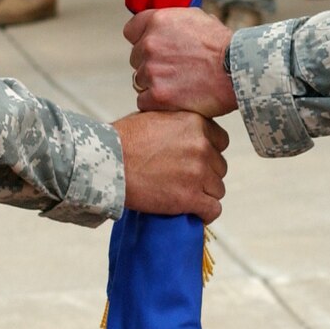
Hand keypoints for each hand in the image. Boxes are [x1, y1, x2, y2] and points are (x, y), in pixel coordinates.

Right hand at [113, 110, 229, 222]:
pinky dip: (205, 213)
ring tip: (185, 195)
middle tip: (185, 179)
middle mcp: (202, 146)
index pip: (221, 141)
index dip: (209, 152)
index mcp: (195, 123)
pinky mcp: (190, 197)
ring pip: (217, 189)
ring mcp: (198, 173)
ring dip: (204, 193)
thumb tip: (187, 131)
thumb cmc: (124, 139)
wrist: (108, 163)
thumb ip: (179, 123)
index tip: (195, 160)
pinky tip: (194, 211)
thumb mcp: (155, 116)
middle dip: (205, 174)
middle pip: (219, 166)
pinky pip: (213, 209)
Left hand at [127, 7, 238, 116]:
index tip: (153, 48)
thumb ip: (173, 21)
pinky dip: (156, 102)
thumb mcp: (197, 18)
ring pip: (140, 80)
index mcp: (158, 21)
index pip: (131, 31)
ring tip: (179, 84)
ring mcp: (152, 71)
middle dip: (151, 63)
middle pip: (136, 58)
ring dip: (154, 83)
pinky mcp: (157, 96)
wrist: (238, 70)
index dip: (142, 39)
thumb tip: (163, 26)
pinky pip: (144, 100)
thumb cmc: (223, 45)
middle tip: (174, 69)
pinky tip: (175, 98)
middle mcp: (150, 44)